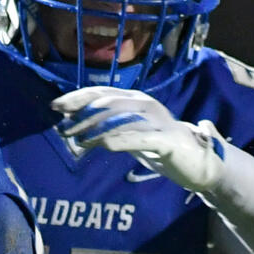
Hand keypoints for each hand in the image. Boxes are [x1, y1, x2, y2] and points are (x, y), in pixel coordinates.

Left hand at [52, 86, 225, 191]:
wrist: (197, 161)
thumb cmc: (158, 146)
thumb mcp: (127, 133)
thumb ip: (103, 126)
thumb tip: (70, 120)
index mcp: (135, 99)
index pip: (101, 92)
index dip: (77, 97)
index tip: (55, 107)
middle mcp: (146, 105)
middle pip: (108, 105)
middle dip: (82, 116)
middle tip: (64, 130)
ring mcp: (158, 121)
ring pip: (121, 120)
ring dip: (96, 130)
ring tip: (78, 141)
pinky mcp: (168, 141)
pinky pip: (141, 139)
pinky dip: (121, 140)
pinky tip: (104, 146)